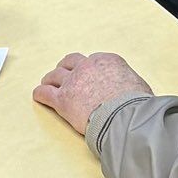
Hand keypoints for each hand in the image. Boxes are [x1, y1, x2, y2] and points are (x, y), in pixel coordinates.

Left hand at [33, 52, 153, 134]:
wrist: (125, 116)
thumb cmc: (136, 105)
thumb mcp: (139, 86)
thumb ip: (131, 84)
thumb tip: (135, 92)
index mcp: (106, 61)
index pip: (93, 61)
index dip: (89, 69)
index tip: (87, 75)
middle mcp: (87, 66)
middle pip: (70, 62)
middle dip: (66, 67)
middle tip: (64, 73)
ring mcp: (72, 81)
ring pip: (55, 75)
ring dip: (51, 79)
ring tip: (48, 83)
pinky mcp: (62, 100)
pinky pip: (46, 93)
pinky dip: (41, 93)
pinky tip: (38, 96)